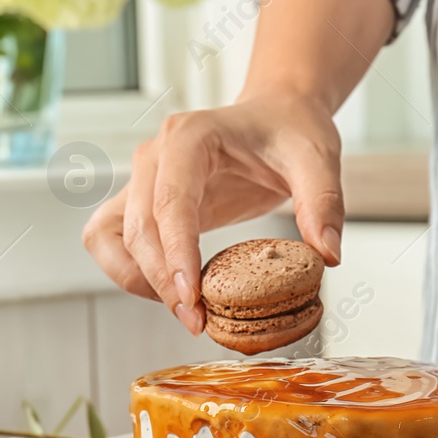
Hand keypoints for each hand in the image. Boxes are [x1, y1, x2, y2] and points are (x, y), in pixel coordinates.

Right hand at [81, 92, 344, 333]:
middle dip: (161, 282)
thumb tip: (328, 256)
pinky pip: (109, 239)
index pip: (170, 203)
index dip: (176, 256)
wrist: (276, 114)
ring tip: (182, 308)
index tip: (193, 300)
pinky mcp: (140, 200)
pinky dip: (128, 270)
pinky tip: (168, 290)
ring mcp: (142, 177)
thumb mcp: (317, 158)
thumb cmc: (290, 130)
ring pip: (111, 236)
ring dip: (136, 278)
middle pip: (137, 227)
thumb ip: (323, 203)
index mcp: (191, 137)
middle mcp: (155, 155)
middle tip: (198, 322)